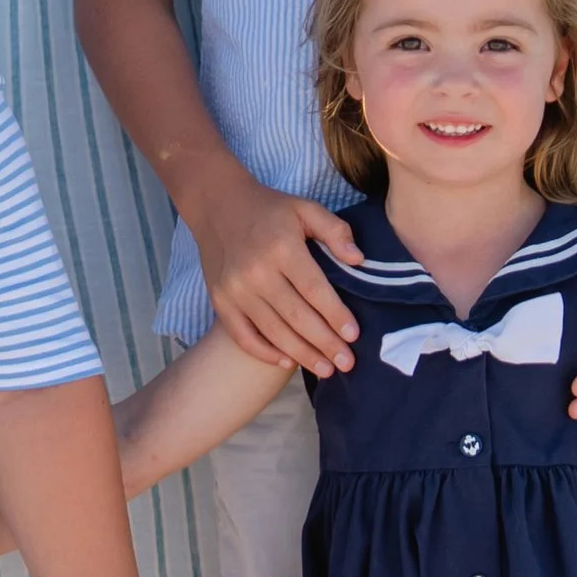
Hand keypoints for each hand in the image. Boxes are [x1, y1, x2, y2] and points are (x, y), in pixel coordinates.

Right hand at [190, 172, 361, 373]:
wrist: (218, 206)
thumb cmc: (270, 209)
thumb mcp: (305, 208)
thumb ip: (335, 231)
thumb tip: (358, 260)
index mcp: (281, 247)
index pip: (315, 289)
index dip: (336, 315)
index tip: (354, 335)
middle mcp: (256, 272)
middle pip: (297, 316)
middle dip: (325, 343)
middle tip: (348, 363)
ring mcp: (235, 290)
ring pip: (274, 331)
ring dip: (302, 355)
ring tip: (326, 369)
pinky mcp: (220, 302)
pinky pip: (244, 336)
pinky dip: (265, 353)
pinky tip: (287, 362)